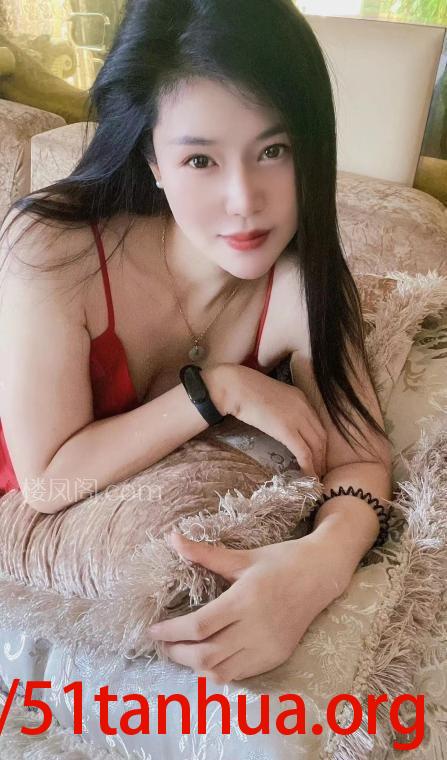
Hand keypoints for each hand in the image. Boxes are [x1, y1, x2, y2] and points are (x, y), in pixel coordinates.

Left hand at [148, 530, 346, 684]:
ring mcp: (268, 647)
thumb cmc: (280, 560)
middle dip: (178, 653)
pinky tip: (208, 657)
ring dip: (195, 666)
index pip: (199, 626)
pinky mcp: (276, 657)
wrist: (321, 574)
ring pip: (220, 672)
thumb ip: (205, 554)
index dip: (171, 632)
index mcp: (245, 600)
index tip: (153, 630)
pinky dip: (218, 670)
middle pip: (205, 656)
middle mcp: (256, 629)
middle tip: (164, 643)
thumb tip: (173, 538)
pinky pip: (239, 674)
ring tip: (182, 651)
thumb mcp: (242, 556)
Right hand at [225, 364, 326, 477]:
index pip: (318, 425)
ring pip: (316, 447)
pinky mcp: (287, 430)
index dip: (320, 443)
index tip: (318, 456)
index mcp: (301, 398)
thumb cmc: (246, 389)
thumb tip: (279, 424)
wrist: (236, 386)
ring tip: (315, 478)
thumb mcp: (271, 396)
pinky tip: (308, 476)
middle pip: (321, 437)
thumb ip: (281, 408)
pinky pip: (304, 453)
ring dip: (318, 464)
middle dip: (322, 457)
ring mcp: (297, 418)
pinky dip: (309, 467)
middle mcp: (305, 407)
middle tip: (320, 471)